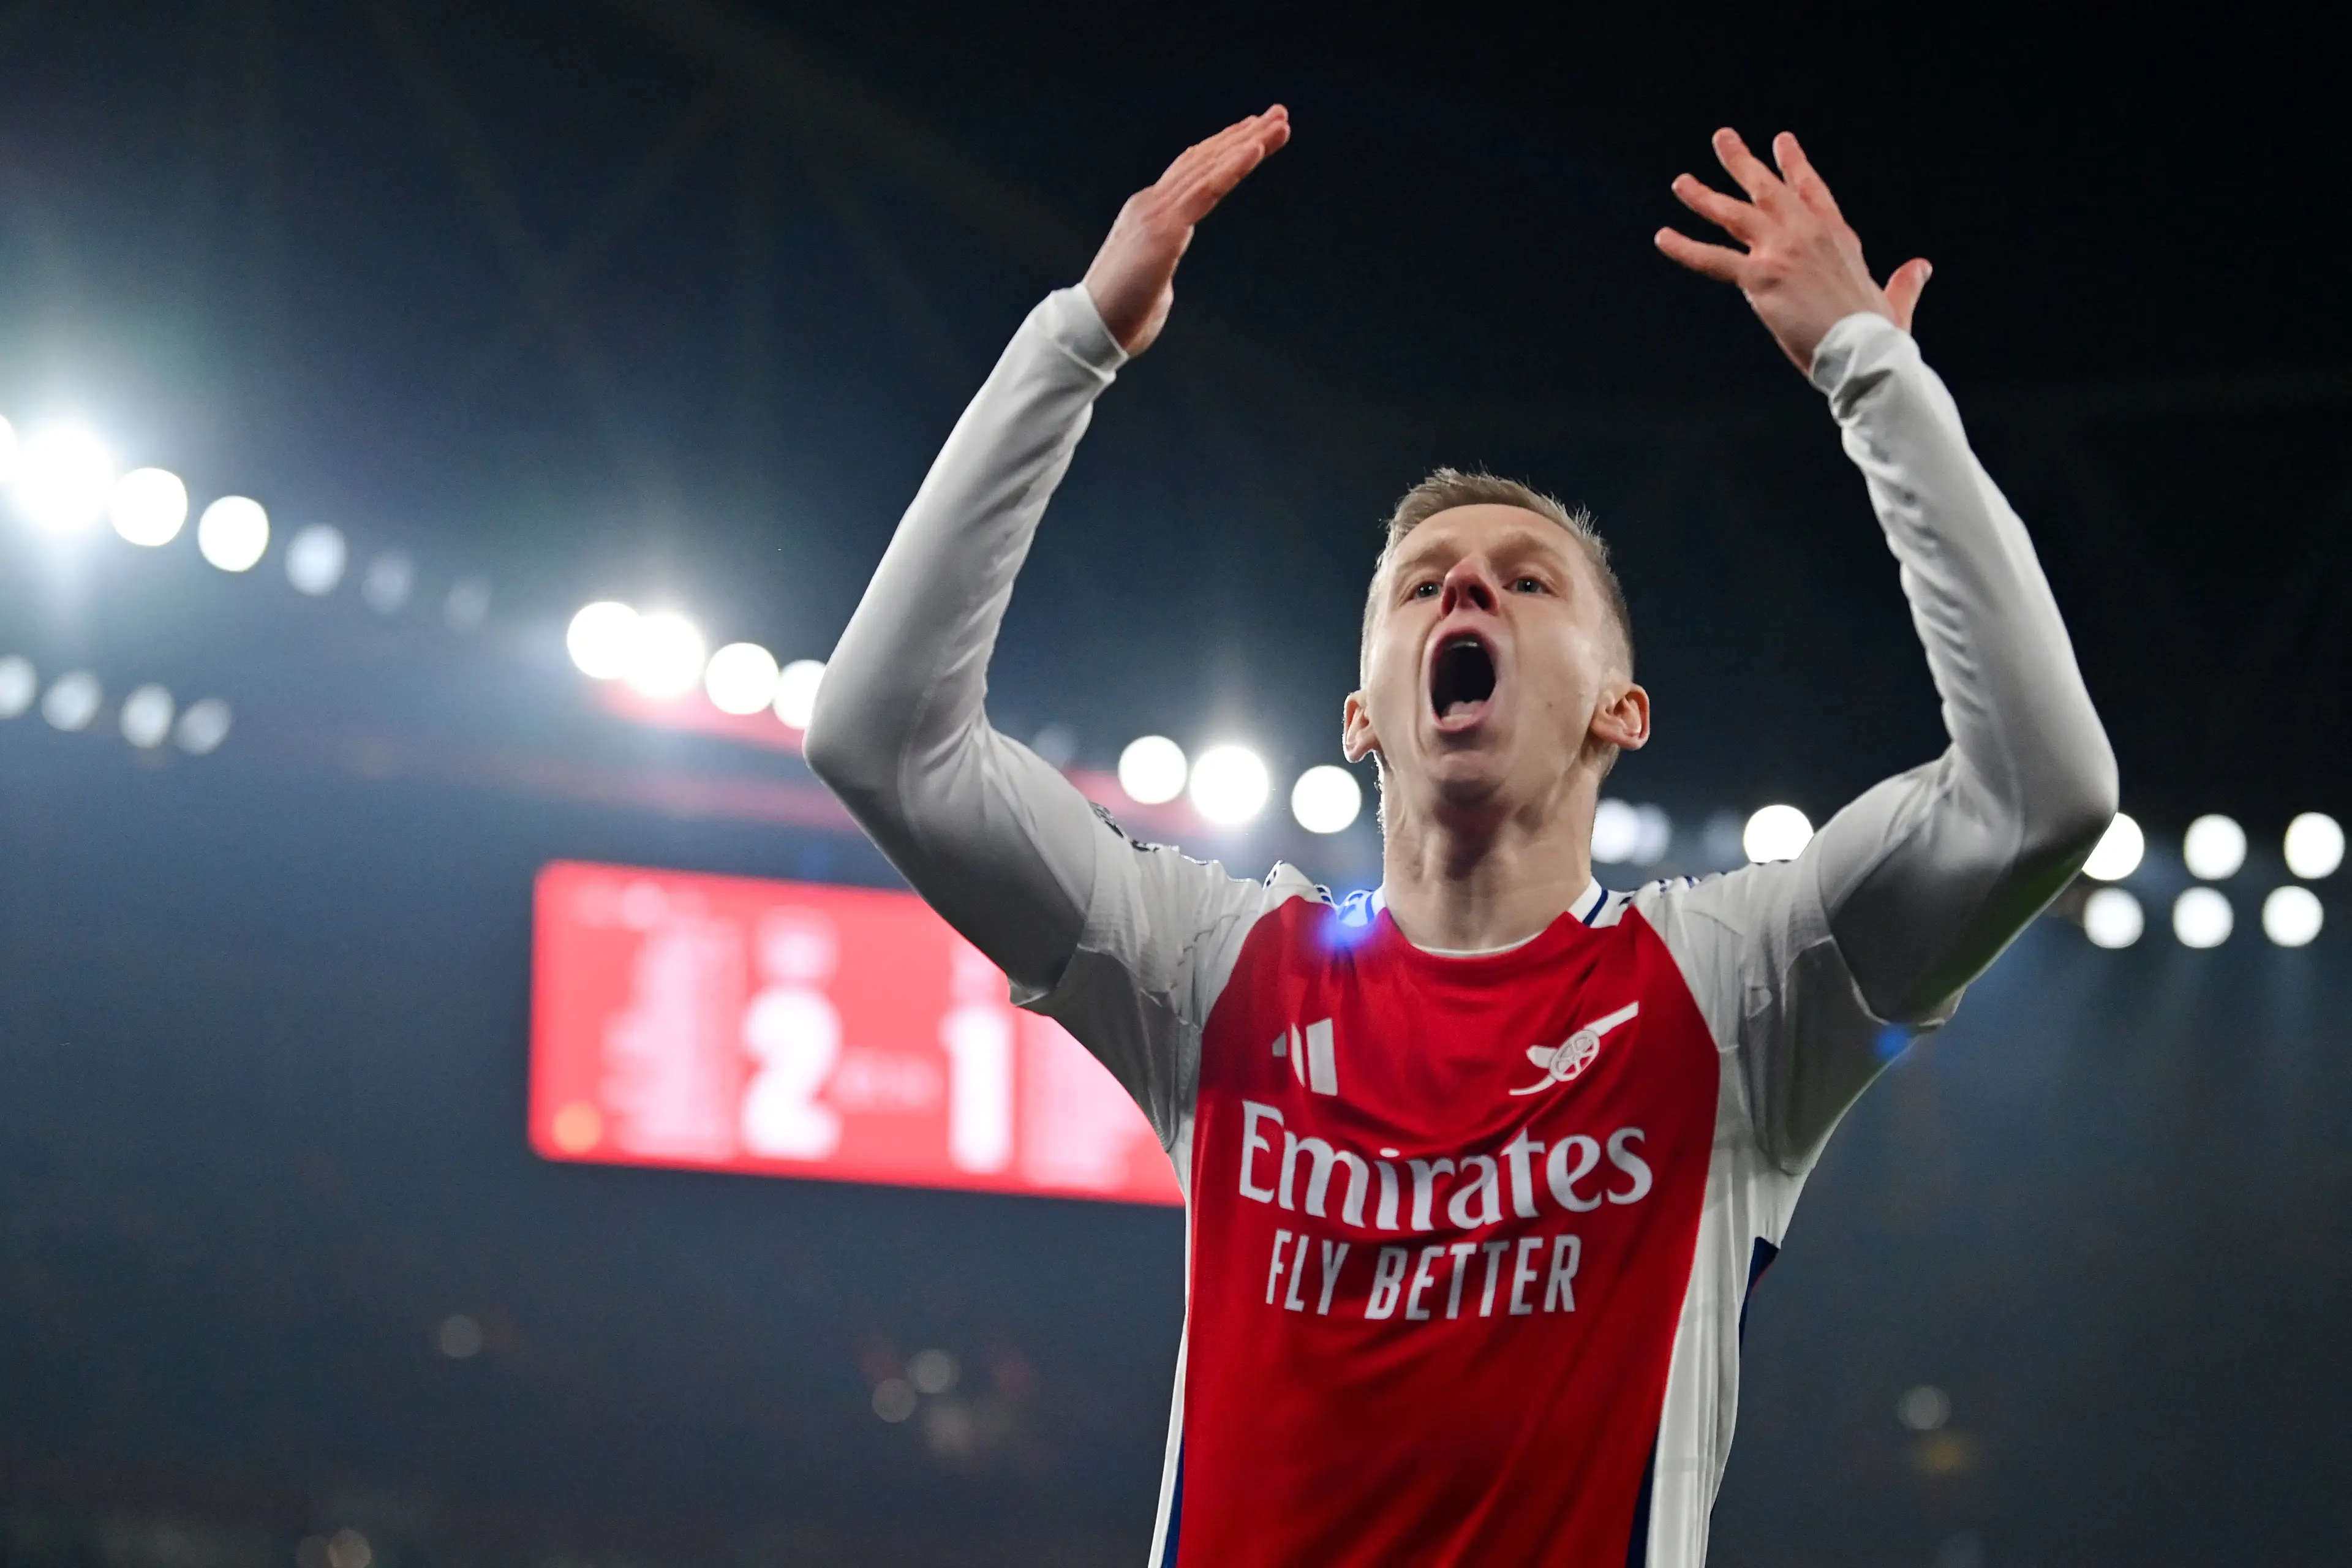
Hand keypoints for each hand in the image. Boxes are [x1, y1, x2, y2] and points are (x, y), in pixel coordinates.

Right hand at [1082, 106, 1289, 355]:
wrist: (1089, 329)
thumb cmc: (1119, 315)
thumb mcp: (1148, 282)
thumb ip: (1159, 269)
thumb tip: (1162, 282)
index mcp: (1148, 214)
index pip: (1191, 171)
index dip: (1223, 149)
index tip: (1253, 133)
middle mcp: (1151, 204)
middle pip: (1204, 159)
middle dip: (1244, 134)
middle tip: (1279, 114)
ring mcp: (1157, 213)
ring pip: (1210, 167)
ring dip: (1249, 141)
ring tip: (1280, 122)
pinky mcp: (1165, 229)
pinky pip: (1207, 190)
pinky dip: (1233, 166)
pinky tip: (1256, 148)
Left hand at [1656, 129, 1930, 373]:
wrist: (1866, 353)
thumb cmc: (1880, 336)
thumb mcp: (1895, 301)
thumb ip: (1905, 282)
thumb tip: (1921, 267)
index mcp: (1839, 237)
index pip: (1811, 190)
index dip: (1794, 165)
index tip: (1781, 142)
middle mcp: (1808, 234)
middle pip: (1768, 188)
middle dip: (1742, 161)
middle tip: (1722, 138)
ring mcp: (1782, 251)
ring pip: (1735, 214)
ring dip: (1705, 196)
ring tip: (1681, 182)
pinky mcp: (1761, 277)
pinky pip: (1712, 259)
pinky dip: (1685, 248)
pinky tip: (1663, 237)